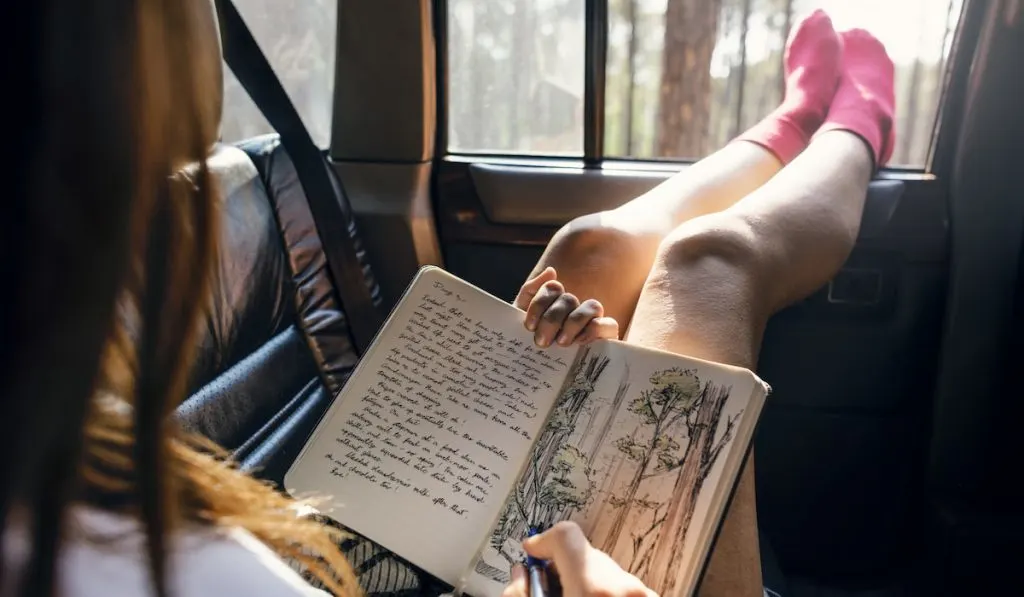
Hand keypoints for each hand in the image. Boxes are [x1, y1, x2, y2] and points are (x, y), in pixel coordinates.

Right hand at [502, 522, 656, 596]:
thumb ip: (520, 592)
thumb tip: (522, 574)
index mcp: (592, 589)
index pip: (565, 534)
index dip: (543, 540)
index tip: (534, 552)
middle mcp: (624, 588)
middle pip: (585, 555)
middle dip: (565, 568)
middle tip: (551, 589)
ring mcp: (643, 595)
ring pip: (606, 572)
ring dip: (588, 584)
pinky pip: (624, 587)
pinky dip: (608, 593)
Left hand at [515, 268, 618, 347]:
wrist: (534, 370)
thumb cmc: (529, 345)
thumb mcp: (521, 320)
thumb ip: (530, 292)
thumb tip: (552, 271)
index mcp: (555, 302)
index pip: (553, 288)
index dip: (539, 304)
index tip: (528, 326)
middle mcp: (575, 308)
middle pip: (569, 299)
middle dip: (552, 320)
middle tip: (541, 341)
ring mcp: (591, 320)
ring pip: (592, 306)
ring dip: (574, 323)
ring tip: (561, 343)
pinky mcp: (606, 336)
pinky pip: (609, 324)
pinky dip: (595, 329)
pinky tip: (580, 343)